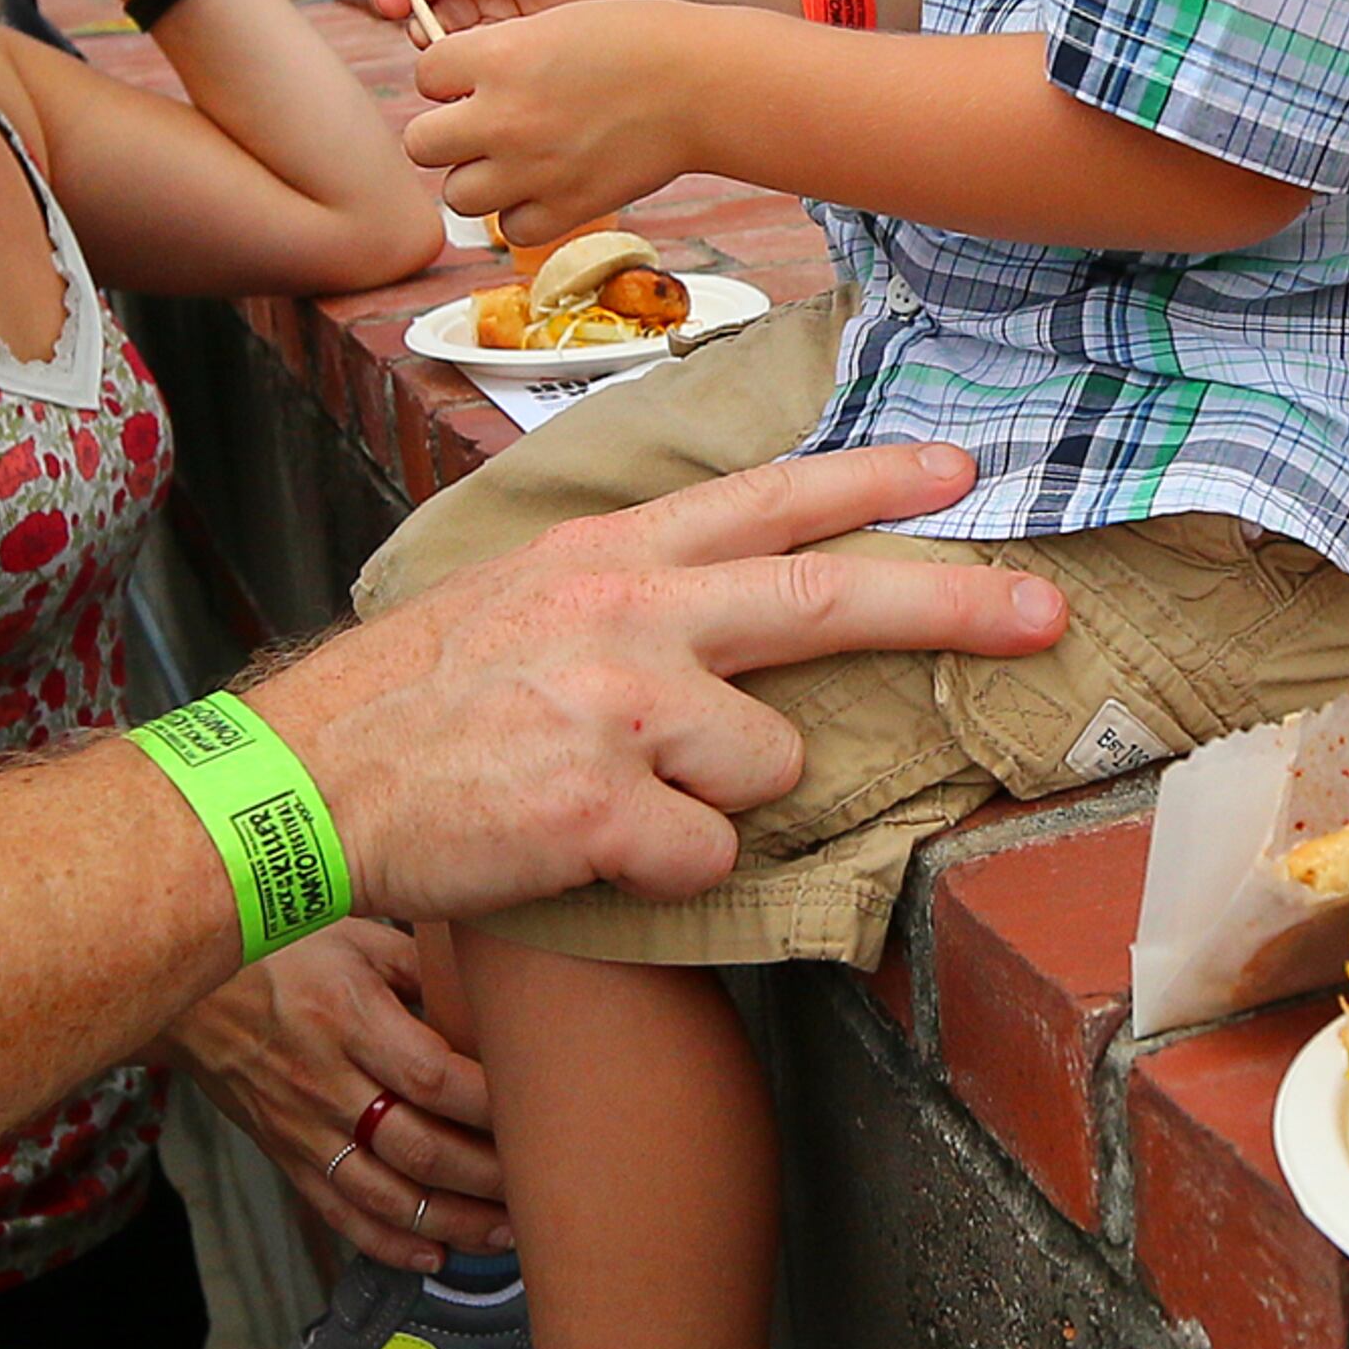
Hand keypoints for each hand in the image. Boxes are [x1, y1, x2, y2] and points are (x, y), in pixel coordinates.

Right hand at [171, 920, 504, 1271]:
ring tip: (504, 1233)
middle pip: (418, 1148)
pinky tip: (432, 1256)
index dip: (488, 1106)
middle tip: (539, 1186)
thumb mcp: (352, 934)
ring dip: (451, 1223)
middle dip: (486, 1178)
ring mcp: (302, 1128)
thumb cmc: (275, 951)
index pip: (431, 1078)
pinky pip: (339, 1212)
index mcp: (347, 1019)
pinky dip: (388, 1244)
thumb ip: (422, 965)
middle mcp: (325, 1082)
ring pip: (385, 1196)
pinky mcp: (287, 1156)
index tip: (537, 1113)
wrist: (185, 991)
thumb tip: (490, 990)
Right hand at [254, 440, 1068, 930]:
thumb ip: (619, 590)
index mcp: (605, 558)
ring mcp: (620, 708)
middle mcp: (626, 614)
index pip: (764, 503)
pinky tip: (581, 850)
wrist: (301, 782)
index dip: (872, 486)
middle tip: (1047, 617)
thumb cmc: (405, 703)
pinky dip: (660, 872)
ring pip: (766, 768)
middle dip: (952, 608)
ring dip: (713, 802)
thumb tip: (717, 596)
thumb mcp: (509, 596)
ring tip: (604, 794)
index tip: (963, 476)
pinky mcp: (606, 808)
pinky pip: (706, 857)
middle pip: (824, 600)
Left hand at [404, 0, 705, 239]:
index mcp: (498, 57)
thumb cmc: (640, 39)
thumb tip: (457, 83)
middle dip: (446, 132)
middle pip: (421, 142)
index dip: (448, 75)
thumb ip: (499, 53)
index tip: (476, 75)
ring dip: (476, 178)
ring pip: (456, 193)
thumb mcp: (555, 22)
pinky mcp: (567, 207)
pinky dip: (521, 213)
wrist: (704, 83)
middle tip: (481, 123)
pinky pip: (511, 228)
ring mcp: (532, 169)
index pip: (425, 73)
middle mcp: (503, 117)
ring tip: (510, 159)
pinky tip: (544, 187)